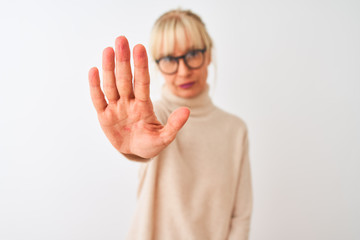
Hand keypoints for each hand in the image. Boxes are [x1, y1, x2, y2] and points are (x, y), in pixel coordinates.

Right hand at [88, 36, 189, 158]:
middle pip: (125, 79)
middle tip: (122, 39)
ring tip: (108, 50)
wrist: (135, 152)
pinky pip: (98, 100)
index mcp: (144, 106)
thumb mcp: (164, 137)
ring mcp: (116, 108)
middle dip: (124, 60)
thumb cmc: (150, 143)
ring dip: (109, 68)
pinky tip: (94, 70)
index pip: (142, 82)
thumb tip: (187, 111)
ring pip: (111, 85)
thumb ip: (174, 125)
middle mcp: (129, 102)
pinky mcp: (104, 117)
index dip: (141, 66)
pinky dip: (95, 87)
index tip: (140, 48)